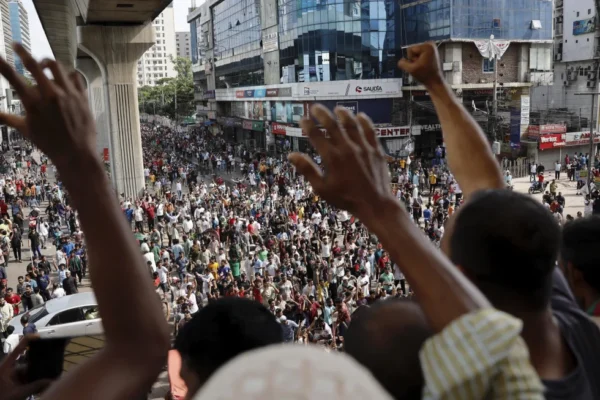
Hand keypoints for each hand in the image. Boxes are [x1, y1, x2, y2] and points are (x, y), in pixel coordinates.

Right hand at [0, 44, 95, 169]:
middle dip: (23, 53)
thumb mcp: (26, 130)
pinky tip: (64, 77)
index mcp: (33, 103)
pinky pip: (75, 76)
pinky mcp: (82, 96)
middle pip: (34, 65)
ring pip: (57, 66)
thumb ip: (8, 118)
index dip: (2, 64)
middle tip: (17, 46)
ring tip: (43, 64)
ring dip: (47, 63)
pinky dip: (67, 74)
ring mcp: (68, 94)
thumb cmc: (49, 144)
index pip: (13, 78)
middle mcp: (50, 95)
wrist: (77, 154)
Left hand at [0, 335, 51, 399]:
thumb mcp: (18, 394)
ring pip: (28, 373)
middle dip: (38, 367)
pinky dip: (34, 382)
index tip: (39, 336)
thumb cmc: (1, 399)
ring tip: (49, 378)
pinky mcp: (14, 384)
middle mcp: (8, 370)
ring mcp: (11, 377)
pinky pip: (26, 380)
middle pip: (26, 364)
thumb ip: (35, 387)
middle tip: (51, 366)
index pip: (17, 350)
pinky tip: (43, 385)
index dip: (27, 341)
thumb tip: (52, 381)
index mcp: (5, 367)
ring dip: (37, 377)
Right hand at [288, 105, 394, 223]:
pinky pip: (370, 131)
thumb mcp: (322, 188)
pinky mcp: (376, 150)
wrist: (374, 204)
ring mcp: (363, 148)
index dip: (308, 125)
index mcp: (332, 158)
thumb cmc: (346, 198)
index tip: (303, 119)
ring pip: (352, 124)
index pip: (316, 136)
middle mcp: (347, 149)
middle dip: (322, 114)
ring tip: (337, 109)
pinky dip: (364, 122)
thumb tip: (291, 156)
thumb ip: (307, 170)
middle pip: (332, 125)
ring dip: (343, 114)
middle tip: (315, 107)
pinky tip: (360, 116)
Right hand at [398, 42, 443, 87]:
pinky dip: (419, 60)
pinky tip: (424, 65)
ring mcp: (431, 47)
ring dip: (416, 60)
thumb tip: (401, 61)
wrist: (434, 81)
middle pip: (412, 50)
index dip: (411, 59)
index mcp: (426, 46)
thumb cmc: (424, 75)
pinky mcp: (431, 51)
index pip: (409, 49)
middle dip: (413, 59)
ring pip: (415, 53)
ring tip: (423, 66)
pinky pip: (418, 54)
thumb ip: (402, 64)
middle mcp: (430, 44)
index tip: (418, 65)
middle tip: (421, 66)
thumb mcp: (411, 70)